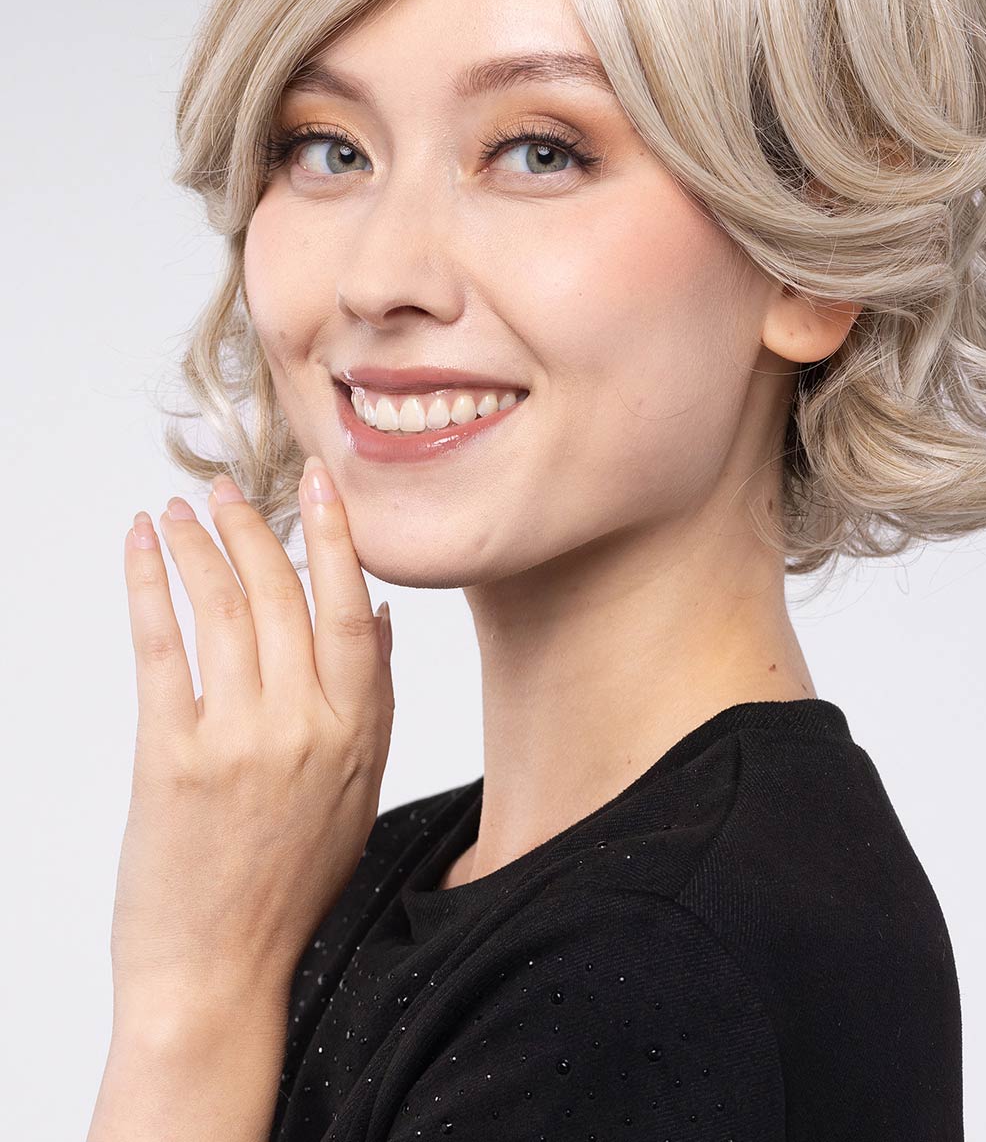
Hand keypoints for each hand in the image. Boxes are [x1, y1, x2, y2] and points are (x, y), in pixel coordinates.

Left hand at [110, 455, 394, 1026]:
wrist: (219, 972)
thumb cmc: (290, 883)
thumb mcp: (358, 790)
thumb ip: (374, 699)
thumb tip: (376, 615)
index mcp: (359, 731)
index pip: (352, 607)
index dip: (337, 535)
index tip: (322, 481)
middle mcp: (307, 726)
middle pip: (282, 595)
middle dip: (252, 527)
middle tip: (226, 488)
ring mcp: (240, 741)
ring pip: (224, 608)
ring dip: (198, 544)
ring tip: (179, 510)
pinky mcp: (173, 759)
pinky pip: (162, 649)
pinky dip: (149, 586)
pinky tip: (140, 548)